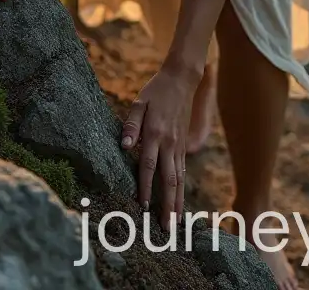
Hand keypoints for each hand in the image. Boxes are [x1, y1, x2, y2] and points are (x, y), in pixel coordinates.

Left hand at [121, 60, 201, 228]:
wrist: (181, 81)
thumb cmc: (156, 92)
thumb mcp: (139, 102)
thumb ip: (131, 124)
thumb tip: (124, 145)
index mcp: (156, 134)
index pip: (149, 166)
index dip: (146, 187)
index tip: (143, 206)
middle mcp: (170, 144)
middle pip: (168, 179)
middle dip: (167, 205)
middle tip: (167, 229)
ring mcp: (179, 146)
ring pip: (179, 179)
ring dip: (177, 202)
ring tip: (176, 224)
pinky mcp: (184, 145)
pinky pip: (183, 171)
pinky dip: (182, 189)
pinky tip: (180, 203)